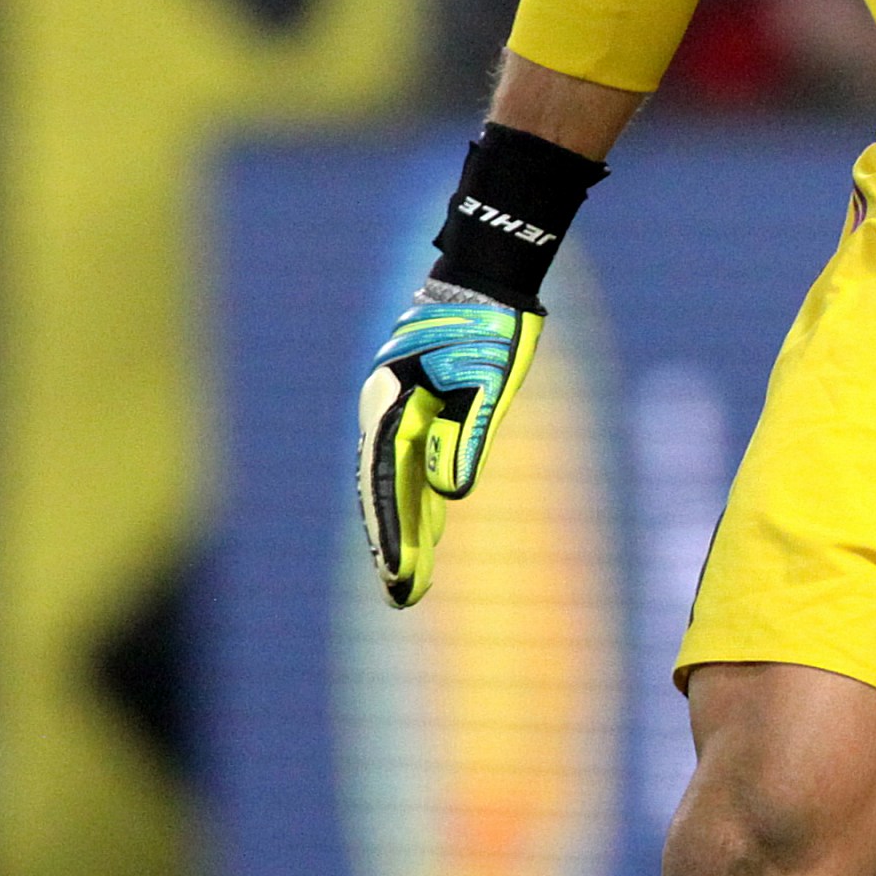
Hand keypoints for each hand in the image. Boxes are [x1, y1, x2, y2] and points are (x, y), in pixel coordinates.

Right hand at [356, 290, 541, 606]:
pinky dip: (417, 501)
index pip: (388, 481)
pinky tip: (431, 534)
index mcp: (395, 402)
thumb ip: (468, 434)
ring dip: (403, 529)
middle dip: (393, 544)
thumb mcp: (489, 378)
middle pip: (383, 489)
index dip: (394, 533)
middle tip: (403, 598)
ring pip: (394, 481)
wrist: (486, 277)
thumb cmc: (492, 325)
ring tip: (411, 583)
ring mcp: (397, 410)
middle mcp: (386, 410)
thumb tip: (451, 493)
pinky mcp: (417, 409)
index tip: (402, 577)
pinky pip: (410, 465)